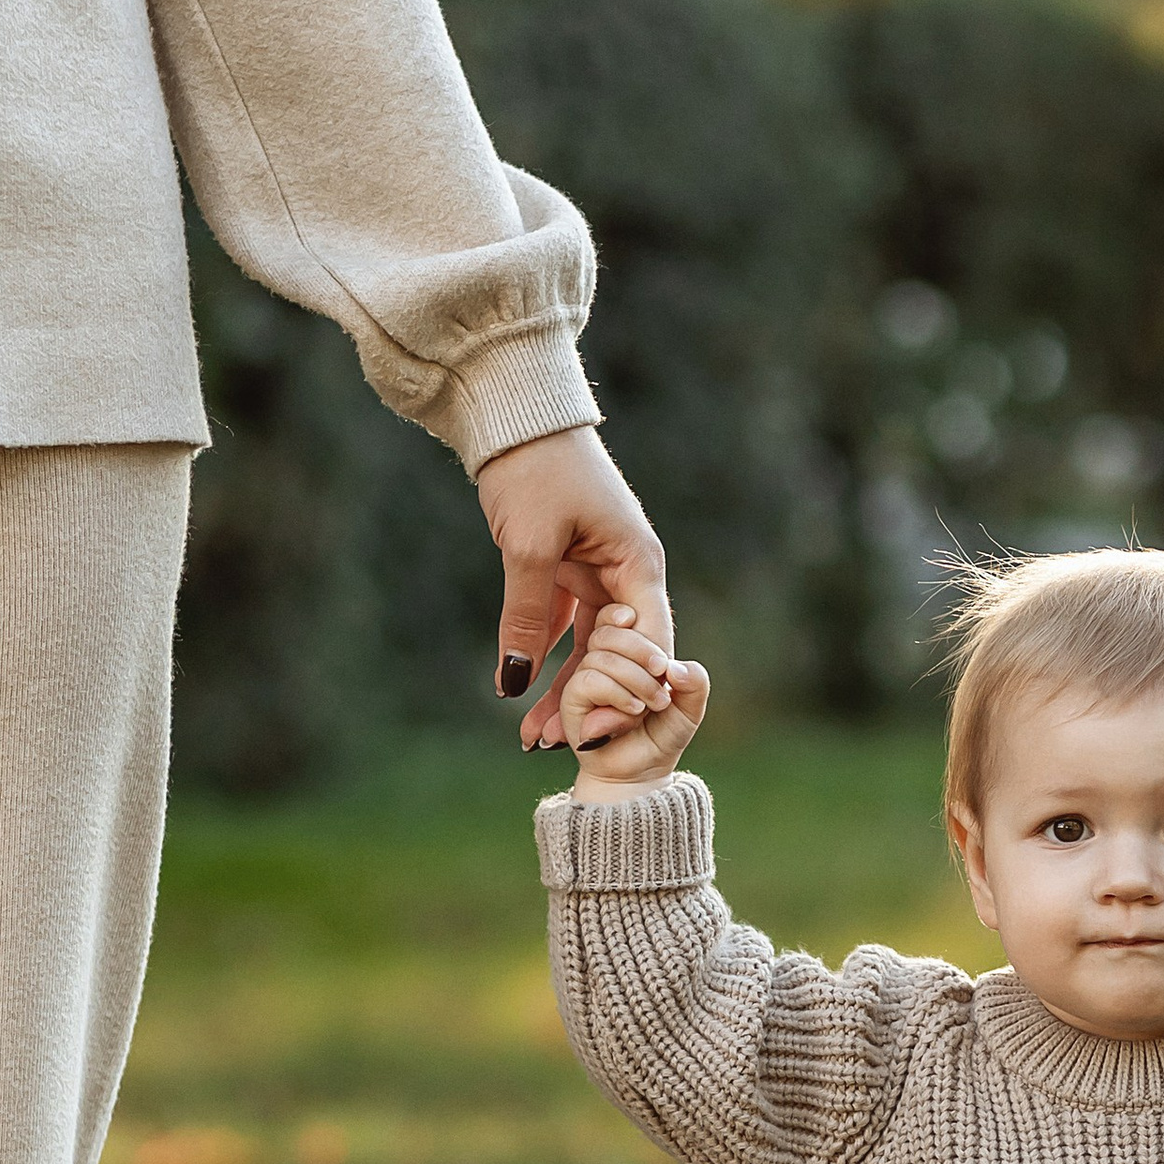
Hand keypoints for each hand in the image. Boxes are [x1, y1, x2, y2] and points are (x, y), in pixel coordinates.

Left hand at [476, 426, 670, 745]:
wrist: (515, 415)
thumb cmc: (535, 470)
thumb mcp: (529, 547)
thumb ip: (525, 616)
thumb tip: (514, 682)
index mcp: (639, 565)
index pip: (649, 644)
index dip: (628, 692)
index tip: (599, 733)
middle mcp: (626, 573)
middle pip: (617, 654)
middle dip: (591, 702)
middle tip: (562, 748)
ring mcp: (597, 571)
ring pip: (586, 645)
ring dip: (563, 687)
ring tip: (534, 736)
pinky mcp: (567, 567)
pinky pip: (559, 625)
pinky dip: (541, 656)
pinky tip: (521, 693)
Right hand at [561, 610, 709, 799]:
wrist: (641, 773)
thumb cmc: (662, 735)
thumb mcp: (689, 707)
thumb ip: (694, 683)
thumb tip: (674, 668)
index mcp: (625, 651)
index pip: (615, 616)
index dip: (622, 615)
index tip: (634, 621)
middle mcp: (600, 660)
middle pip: (608, 630)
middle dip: (641, 652)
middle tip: (662, 684)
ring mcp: (583, 679)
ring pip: (602, 656)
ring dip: (634, 680)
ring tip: (648, 707)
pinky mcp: (572, 701)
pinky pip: (590, 680)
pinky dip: (617, 694)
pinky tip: (632, 712)